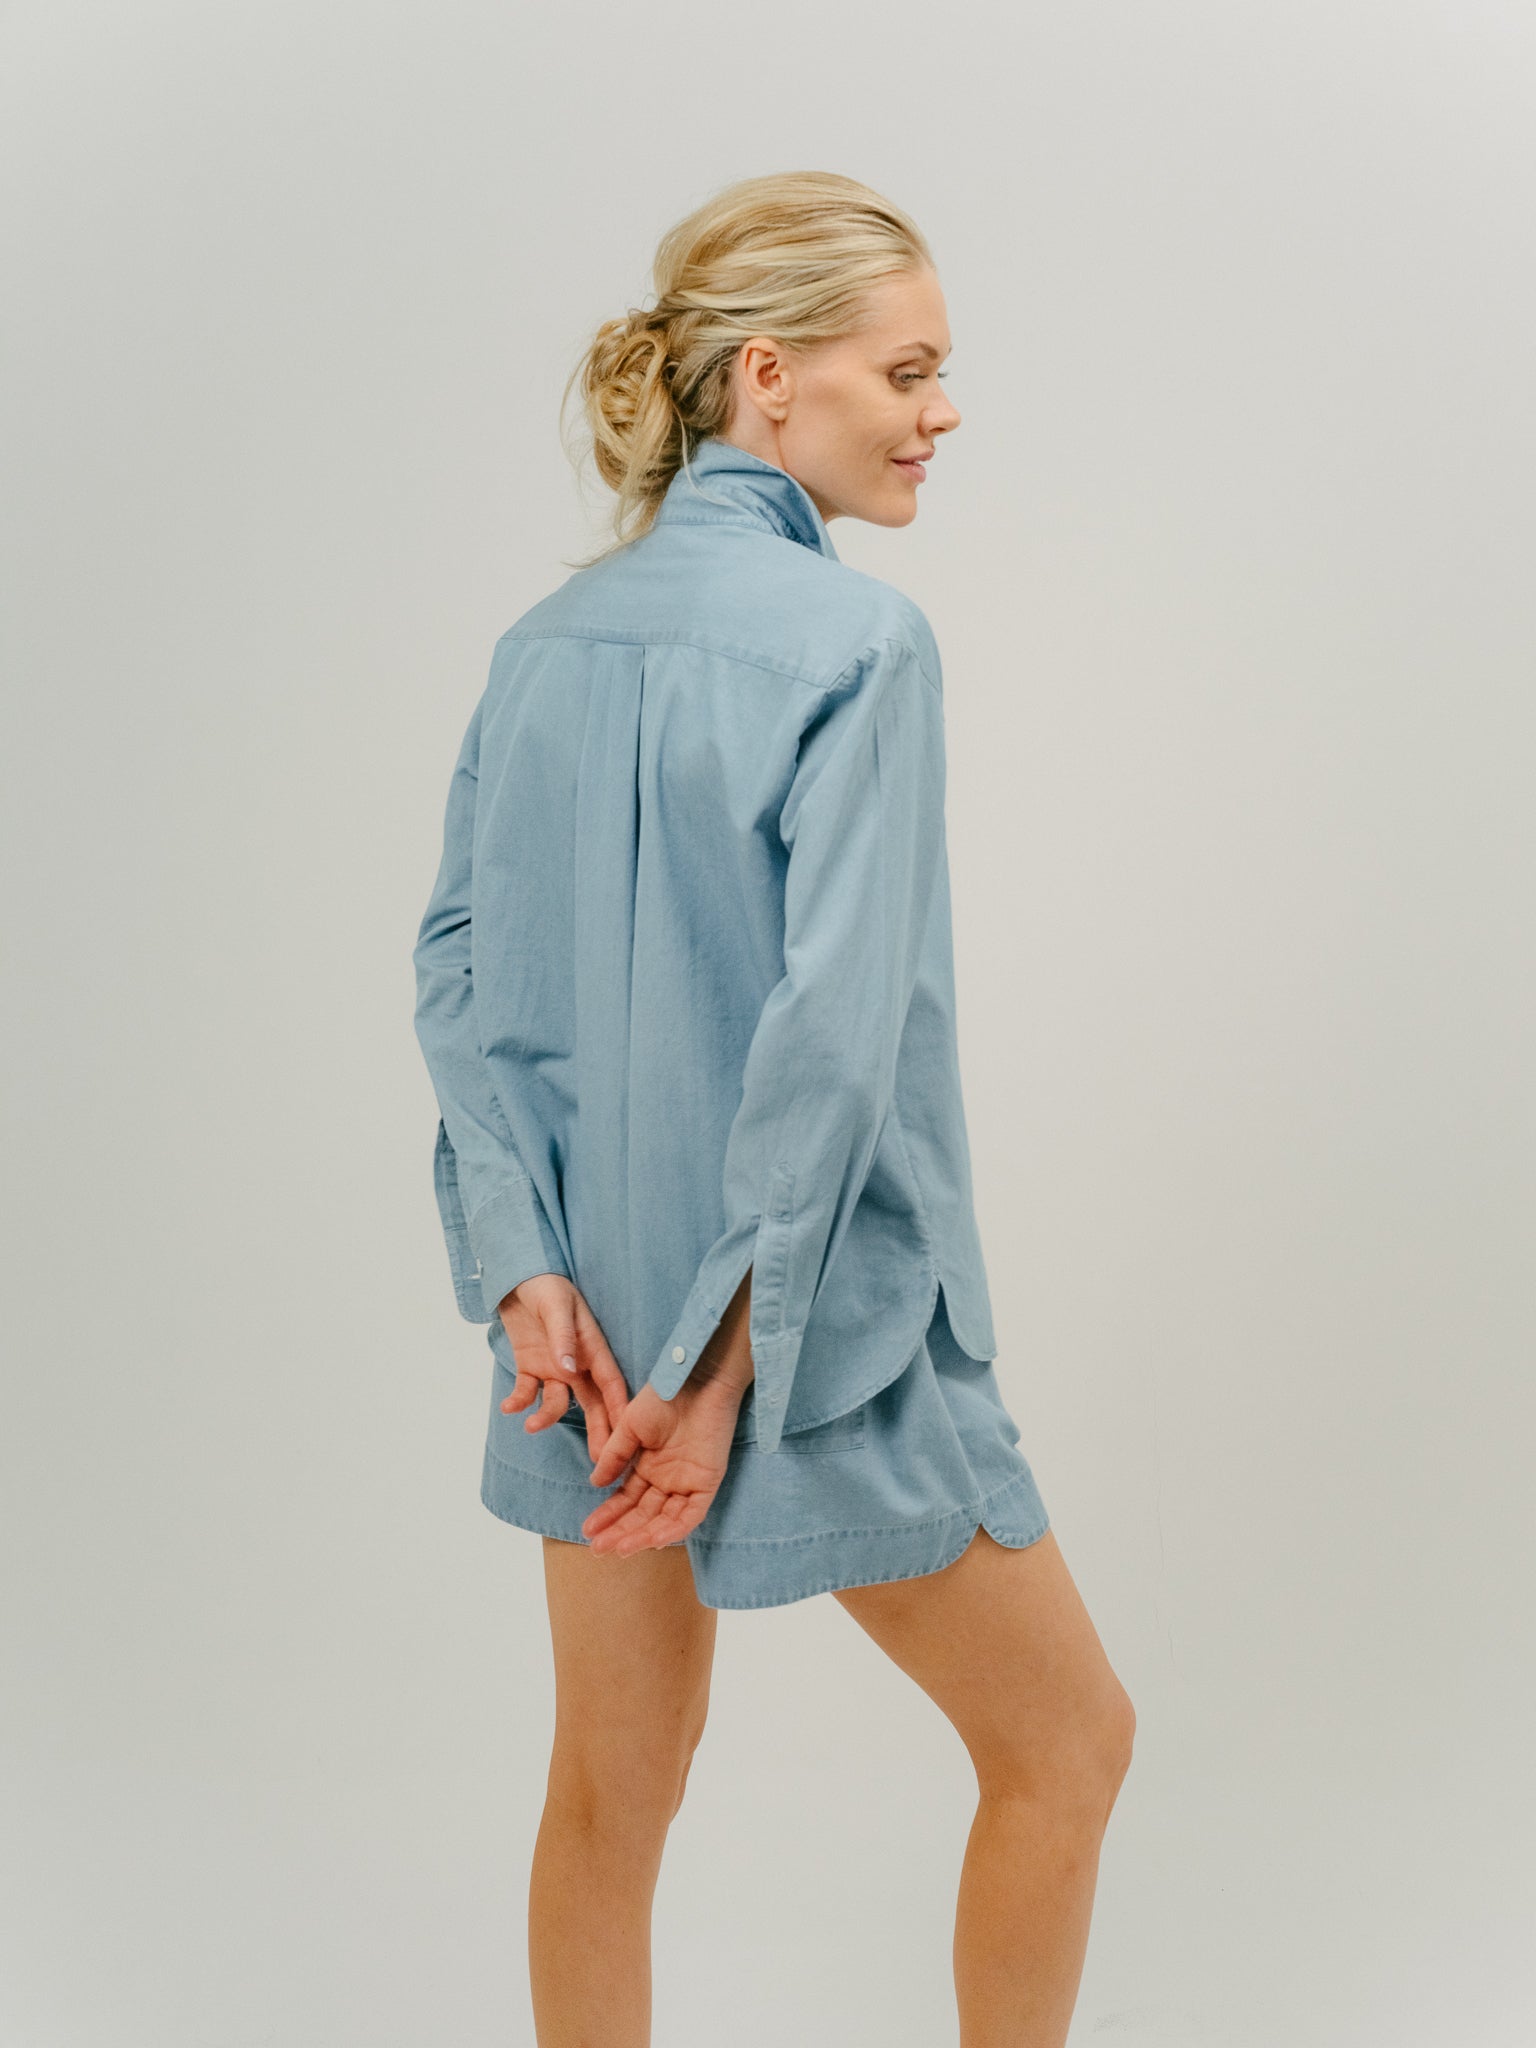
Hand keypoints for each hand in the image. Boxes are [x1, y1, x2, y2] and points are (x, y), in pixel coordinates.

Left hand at [497, 1274, 630, 1464]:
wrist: (517, 1277)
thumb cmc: (547, 1286)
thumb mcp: (558, 1307)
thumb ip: (564, 1339)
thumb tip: (571, 1370)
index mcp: (593, 1348)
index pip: (611, 1384)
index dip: (620, 1409)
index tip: (626, 1437)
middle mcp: (577, 1364)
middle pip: (592, 1404)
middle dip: (597, 1432)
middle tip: (598, 1463)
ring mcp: (554, 1369)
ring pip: (558, 1403)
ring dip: (547, 1418)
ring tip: (533, 1427)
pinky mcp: (530, 1368)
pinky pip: (527, 1392)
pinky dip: (518, 1402)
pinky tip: (508, 1407)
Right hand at [580, 1372, 749, 1555]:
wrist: (695, 1379)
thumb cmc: (663, 1396)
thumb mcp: (629, 1427)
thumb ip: (615, 1456)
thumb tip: (595, 1483)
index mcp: (649, 1465)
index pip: (627, 1499)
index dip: (608, 1515)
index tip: (588, 1530)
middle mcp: (667, 1478)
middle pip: (643, 1514)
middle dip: (620, 1532)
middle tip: (598, 1548)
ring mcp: (687, 1482)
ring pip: (664, 1520)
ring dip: (642, 1536)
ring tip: (619, 1548)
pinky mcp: (707, 1482)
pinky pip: (690, 1515)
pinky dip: (672, 1530)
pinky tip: (651, 1540)